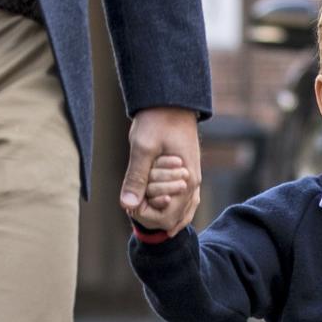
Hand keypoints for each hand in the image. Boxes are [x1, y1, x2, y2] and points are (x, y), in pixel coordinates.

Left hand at [121, 107, 201, 235]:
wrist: (172, 102)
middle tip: (136, 197)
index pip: (167, 217)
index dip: (146, 214)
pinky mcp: (189, 173)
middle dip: (153, 212)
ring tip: (143, 205)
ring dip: (162, 211)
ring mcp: (193, 179)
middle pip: (174, 219)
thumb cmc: (157, 121)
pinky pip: (186, 201)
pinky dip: (173, 208)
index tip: (132, 199)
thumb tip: (127, 205)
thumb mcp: (142, 148)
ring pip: (183, 212)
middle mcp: (193, 184)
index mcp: (186, 181)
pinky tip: (159, 206)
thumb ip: (136, 178)